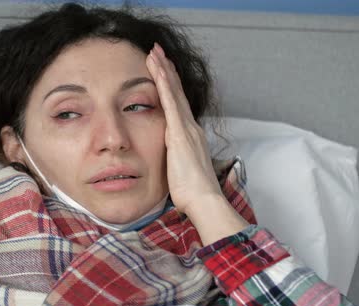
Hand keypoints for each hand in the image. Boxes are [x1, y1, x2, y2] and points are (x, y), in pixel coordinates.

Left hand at [145, 42, 221, 215]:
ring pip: (173, 93)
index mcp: (189, 135)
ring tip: (155, 53)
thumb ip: (175, 157)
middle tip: (158, 52)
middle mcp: (190, 127)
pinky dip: (164, 85)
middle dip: (167, 71)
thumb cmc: (192, 191)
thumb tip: (170, 155)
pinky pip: (170, 104)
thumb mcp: (180, 169)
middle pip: (177, 93)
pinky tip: (158, 71)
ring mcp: (186, 128)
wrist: (203, 200)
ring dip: (164, 71)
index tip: (163, 70)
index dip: (170, 86)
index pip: (178, 105)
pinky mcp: (180, 134)